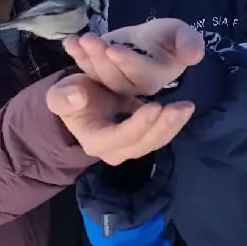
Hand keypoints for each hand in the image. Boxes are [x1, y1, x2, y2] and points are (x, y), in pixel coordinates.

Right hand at [46, 73, 193, 165]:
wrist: (77, 101)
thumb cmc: (69, 98)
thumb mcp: (59, 95)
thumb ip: (63, 97)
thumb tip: (78, 96)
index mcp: (95, 141)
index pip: (121, 137)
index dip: (139, 124)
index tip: (156, 105)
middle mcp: (114, 151)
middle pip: (144, 144)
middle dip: (165, 127)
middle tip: (184, 107)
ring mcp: (129, 146)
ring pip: (155, 141)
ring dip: (173, 126)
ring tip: (187, 107)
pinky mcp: (140, 137)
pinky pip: (158, 134)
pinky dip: (171, 122)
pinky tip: (183, 108)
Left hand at [63, 19, 204, 98]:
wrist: (149, 41)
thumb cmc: (168, 38)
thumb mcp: (182, 34)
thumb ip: (189, 42)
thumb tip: (193, 54)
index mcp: (157, 78)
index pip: (142, 74)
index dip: (127, 63)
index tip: (113, 49)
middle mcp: (134, 87)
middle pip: (116, 77)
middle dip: (101, 58)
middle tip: (90, 39)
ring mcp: (115, 84)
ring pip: (100, 75)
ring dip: (88, 57)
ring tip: (81, 38)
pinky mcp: (100, 77)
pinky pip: (87, 69)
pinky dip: (77, 55)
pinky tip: (69, 42)